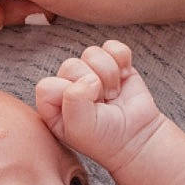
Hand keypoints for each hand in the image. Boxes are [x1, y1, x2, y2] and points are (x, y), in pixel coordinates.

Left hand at [34, 41, 164, 171]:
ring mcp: (91, 71)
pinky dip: (122, 60)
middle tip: (102, 104)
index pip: (47, 85)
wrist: (137, 138)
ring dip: (108, 75)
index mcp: (51, 103)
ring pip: (92, 53)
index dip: (68, 95)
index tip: (85, 111)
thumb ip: (73, 101)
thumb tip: (89, 77)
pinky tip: (124, 79)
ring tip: (112, 95)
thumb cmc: (104, 138)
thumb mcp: (81, 128)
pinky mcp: (113, 63)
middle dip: (92, 85)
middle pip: (71, 65)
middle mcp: (68, 84)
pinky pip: (113, 46)